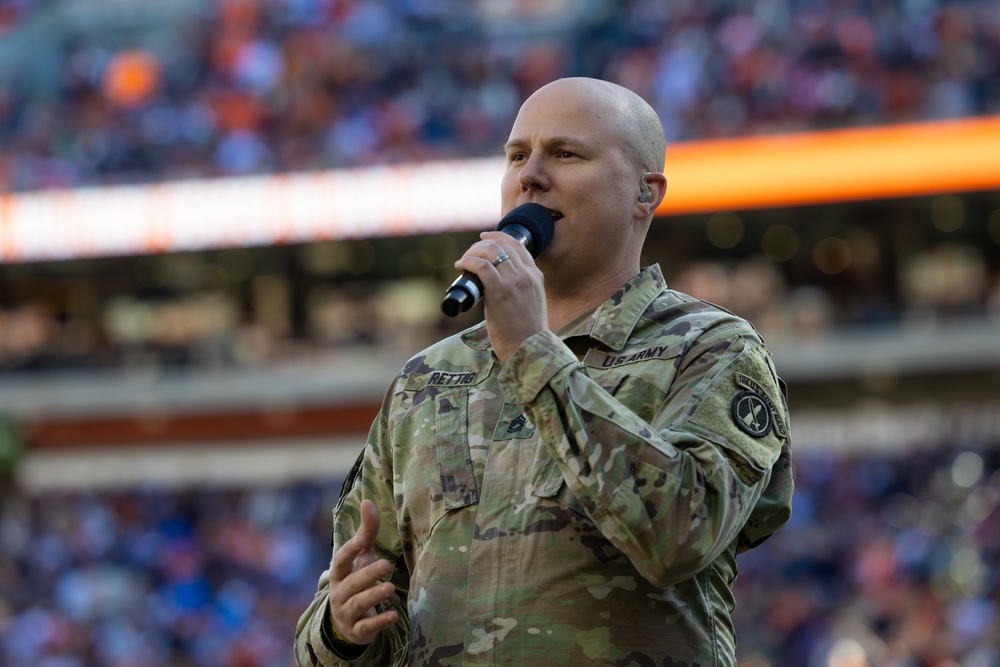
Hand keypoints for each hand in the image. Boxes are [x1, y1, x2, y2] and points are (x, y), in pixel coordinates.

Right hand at [328, 499, 398, 644]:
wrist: (345, 623)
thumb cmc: (356, 581)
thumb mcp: (361, 558)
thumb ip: (365, 533)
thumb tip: (367, 500)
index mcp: (339, 574)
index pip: (340, 561)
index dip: (349, 551)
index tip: (361, 541)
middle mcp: (339, 593)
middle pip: (351, 583)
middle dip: (367, 574)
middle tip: (386, 564)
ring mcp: (346, 613)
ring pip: (358, 604)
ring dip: (374, 596)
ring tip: (391, 588)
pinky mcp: (357, 630)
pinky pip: (367, 626)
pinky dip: (379, 621)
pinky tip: (394, 615)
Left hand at [454, 230, 547, 363]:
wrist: (530, 349)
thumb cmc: (526, 333)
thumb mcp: (531, 303)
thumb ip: (521, 290)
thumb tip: (497, 287)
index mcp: (536, 276)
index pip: (518, 245)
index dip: (499, 237)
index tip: (484, 238)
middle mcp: (527, 274)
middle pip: (502, 244)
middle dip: (481, 244)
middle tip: (469, 253)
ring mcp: (514, 281)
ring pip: (491, 251)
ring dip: (473, 251)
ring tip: (463, 261)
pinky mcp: (500, 292)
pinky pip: (481, 267)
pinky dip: (468, 262)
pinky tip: (461, 266)